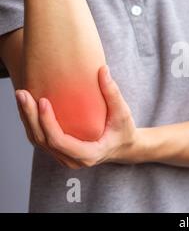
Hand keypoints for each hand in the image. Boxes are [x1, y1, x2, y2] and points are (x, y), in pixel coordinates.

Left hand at [15, 66, 136, 168]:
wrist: (123, 147)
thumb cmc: (124, 130)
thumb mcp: (123, 112)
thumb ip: (112, 93)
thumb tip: (103, 69)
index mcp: (89, 154)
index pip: (60, 142)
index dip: (48, 123)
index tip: (43, 101)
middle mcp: (73, 160)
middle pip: (43, 141)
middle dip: (30, 117)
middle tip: (23, 94)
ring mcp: (64, 158)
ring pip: (38, 141)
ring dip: (27, 119)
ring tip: (22, 96)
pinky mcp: (59, 152)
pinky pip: (41, 139)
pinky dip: (32, 122)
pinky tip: (27, 105)